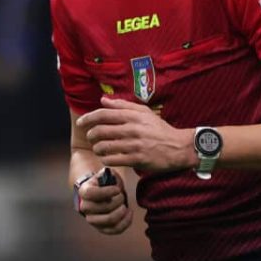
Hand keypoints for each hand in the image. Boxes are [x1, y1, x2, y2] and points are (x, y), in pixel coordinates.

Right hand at [74, 170, 132, 234]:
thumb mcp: (106, 174)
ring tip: (125, 205)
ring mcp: (92, 220)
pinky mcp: (102, 228)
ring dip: (121, 212)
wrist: (100, 196)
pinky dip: (126, 222)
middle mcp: (85, 207)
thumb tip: (111, 177)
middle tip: (122, 196)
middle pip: (103, 207)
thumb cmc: (105, 184)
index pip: (92, 193)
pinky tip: (130, 212)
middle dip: (118, 201)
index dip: (106, 192)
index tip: (117, 190)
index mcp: (84, 192)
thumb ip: (109, 173)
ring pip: (109, 220)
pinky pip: (115, 230)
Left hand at [78, 97, 197, 173]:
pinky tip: (107, 158)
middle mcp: (132, 129)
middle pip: (100, 131)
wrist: (179, 147)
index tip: (81, 123)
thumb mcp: (144, 112)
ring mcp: (134, 145)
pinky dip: (106, 159)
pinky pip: (113, 160)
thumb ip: (122, 105)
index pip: (104, 114)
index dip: (88, 118)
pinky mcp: (137, 159)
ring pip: (104, 146)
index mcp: (133, 116)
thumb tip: (103, 100)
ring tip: (99, 149)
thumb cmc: (160, 129)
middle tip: (91, 138)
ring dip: (97, 148)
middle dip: (91, 135)